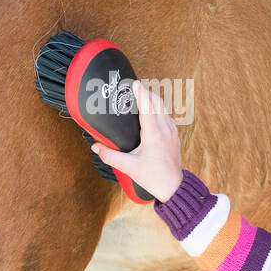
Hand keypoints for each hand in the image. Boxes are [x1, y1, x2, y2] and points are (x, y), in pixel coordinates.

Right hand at [90, 81, 183, 202]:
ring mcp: (172, 132)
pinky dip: (160, 109)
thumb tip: (95, 146)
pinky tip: (153, 112)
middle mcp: (165, 129)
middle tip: (135, 88)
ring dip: (154, 99)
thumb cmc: (153, 177)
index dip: (141, 93)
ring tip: (142, 96)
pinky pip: (168, 116)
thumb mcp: (128, 167)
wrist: (173, 187)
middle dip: (146, 92)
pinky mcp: (175, 136)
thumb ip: (110, 155)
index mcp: (154, 134)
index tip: (135, 83)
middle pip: (157, 102)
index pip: (147, 107)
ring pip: (164, 108)